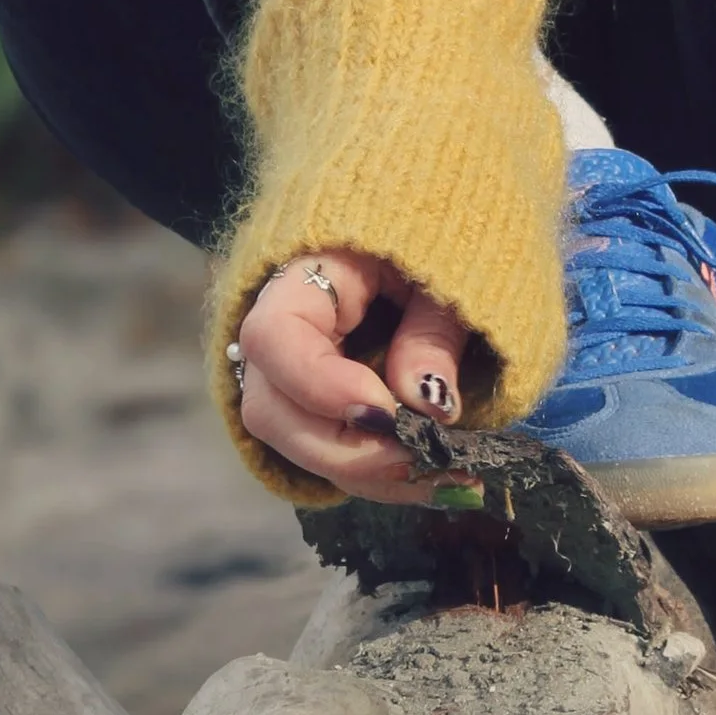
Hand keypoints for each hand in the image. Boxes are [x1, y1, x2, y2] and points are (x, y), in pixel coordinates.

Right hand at [232, 249, 475, 499]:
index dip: (317, 383)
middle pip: (271, 409)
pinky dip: (376, 476)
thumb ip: (433, 330)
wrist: (436, 235)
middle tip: (420, 459)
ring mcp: (290, 378)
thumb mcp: (444, 271)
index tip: (382, 408)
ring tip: (441, 479)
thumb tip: (428, 404)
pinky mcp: (318, 409)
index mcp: (302, 277)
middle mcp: (279, 336)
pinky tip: (428, 479)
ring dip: (366, 474)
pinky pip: (329, 454)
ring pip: (295, 445)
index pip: (272, 335)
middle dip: (345, 449)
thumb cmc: (436, 240)